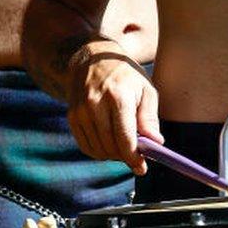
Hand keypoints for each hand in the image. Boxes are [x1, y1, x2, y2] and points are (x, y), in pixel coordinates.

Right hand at [67, 51, 162, 174]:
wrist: (93, 59)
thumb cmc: (126, 76)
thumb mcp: (145, 89)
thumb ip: (150, 117)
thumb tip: (155, 143)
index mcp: (118, 96)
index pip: (125, 137)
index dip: (134, 157)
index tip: (141, 168)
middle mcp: (95, 104)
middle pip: (110, 146)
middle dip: (125, 158)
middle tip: (136, 157)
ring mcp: (81, 111)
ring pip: (98, 149)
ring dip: (112, 156)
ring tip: (124, 148)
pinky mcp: (72, 116)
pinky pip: (86, 146)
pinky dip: (99, 152)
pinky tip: (109, 145)